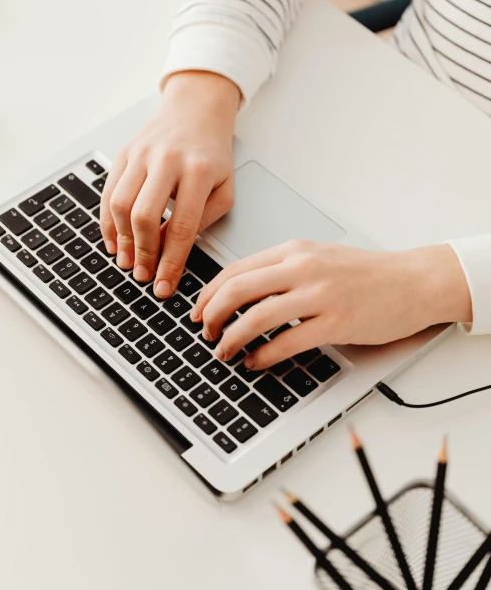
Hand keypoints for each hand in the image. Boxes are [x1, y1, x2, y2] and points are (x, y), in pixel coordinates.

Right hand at [100, 71, 239, 296]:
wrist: (195, 110)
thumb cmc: (212, 154)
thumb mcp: (224, 188)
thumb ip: (202, 221)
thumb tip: (172, 253)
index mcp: (198, 171)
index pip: (182, 227)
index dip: (171, 262)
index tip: (164, 286)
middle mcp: (167, 160)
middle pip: (144, 216)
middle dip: (143, 254)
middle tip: (144, 276)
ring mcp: (141, 155)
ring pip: (120, 205)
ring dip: (121, 240)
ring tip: (128, 261)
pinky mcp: (123, 154)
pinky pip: (108, 193)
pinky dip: (108, 222)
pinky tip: (114, 241)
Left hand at [191, 240, 471, 369]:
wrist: (413, 280)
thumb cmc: (366, 273)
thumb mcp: (319, 257)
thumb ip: (282, 269)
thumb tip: (241, 294)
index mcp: (294, 250)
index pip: (235, 269)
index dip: (209, 293)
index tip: (198, 310)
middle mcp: (302, 267)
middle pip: (237, 290)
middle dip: (211, 315)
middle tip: (205, 333)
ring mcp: (319, 295)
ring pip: (255, 317)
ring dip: (231, 339)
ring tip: (224, 352)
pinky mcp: (336, 323)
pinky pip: (286, 343)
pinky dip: (263, 356)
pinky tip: (255, 362)